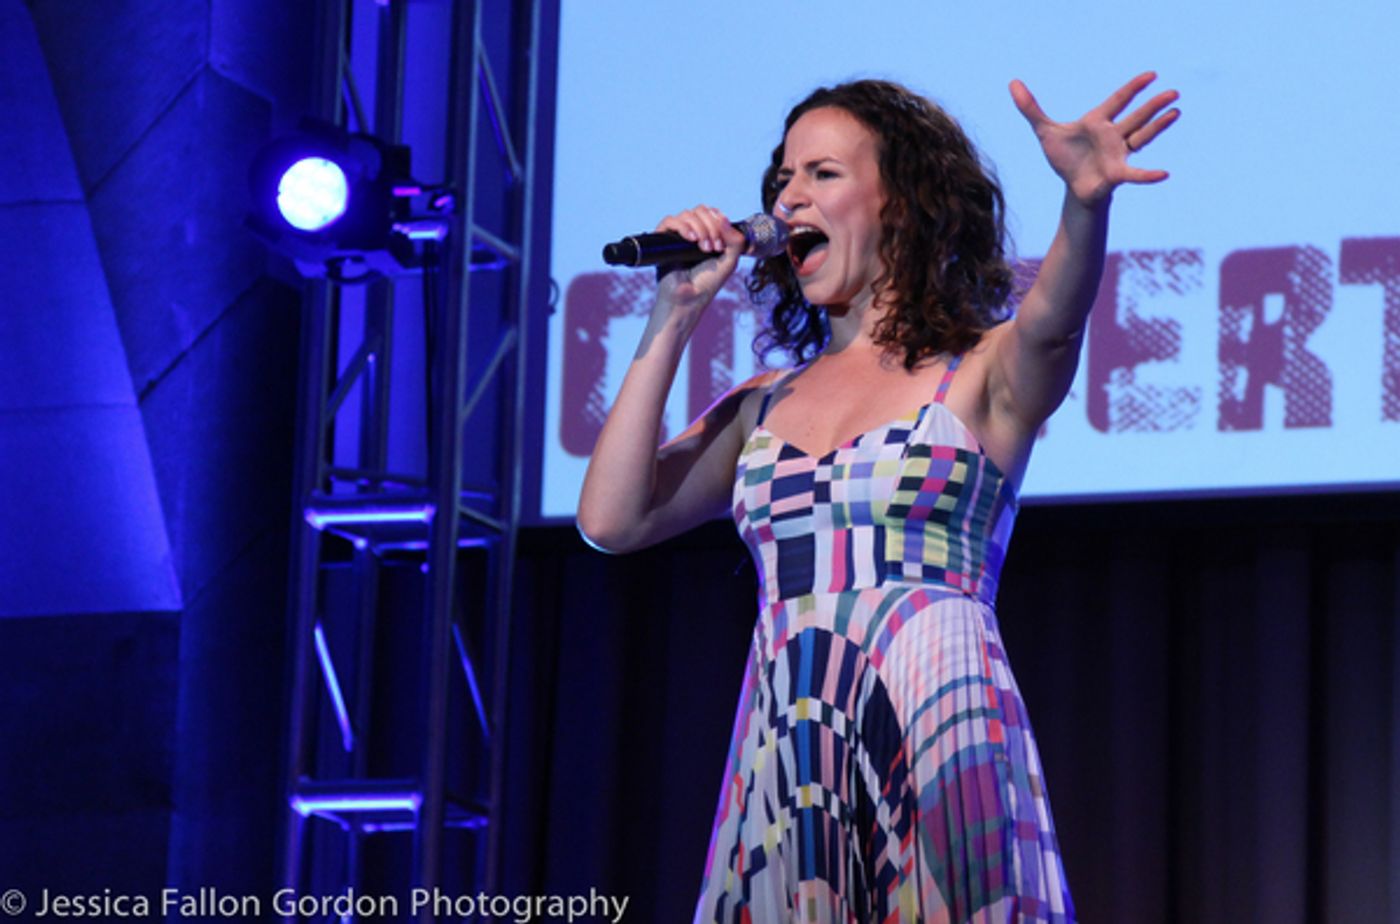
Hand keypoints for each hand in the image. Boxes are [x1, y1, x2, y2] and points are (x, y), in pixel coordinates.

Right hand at [652, 205, 746, 313]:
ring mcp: (677, 235)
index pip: (712, 213)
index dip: (719, 222)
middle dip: (711, 226)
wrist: (687, 300)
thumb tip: (723, 218)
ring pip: (687, 214)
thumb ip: (736, 241)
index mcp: (707, 234)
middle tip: (713, 247)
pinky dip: (683, 226)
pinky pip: (670, 221)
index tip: (720, 245)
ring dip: (700, 228)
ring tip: (703, 248)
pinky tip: (691, 239)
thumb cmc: (707, 284)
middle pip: (701, 210)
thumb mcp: (730, 262)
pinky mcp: (663, 240)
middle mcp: (692, 232)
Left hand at [1011, 72, 1179, 203]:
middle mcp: (1113, 135)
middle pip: (1136, 117)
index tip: (1151, 75)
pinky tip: (1164, 174)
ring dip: (1158, 126)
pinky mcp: (1117, 174)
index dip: (1133, 88)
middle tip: (1174, 92)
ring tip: (1176, 113)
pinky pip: (1135, 174)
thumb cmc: (1064, 157)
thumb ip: (1030, 108)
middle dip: (1153, 105)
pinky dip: (1148, 175)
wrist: (1071, 185)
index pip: (1118, 100)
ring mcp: (1118, 153)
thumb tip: (1012, 83)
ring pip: (1142, 137)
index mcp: (1097, 121)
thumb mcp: (1044, 131)